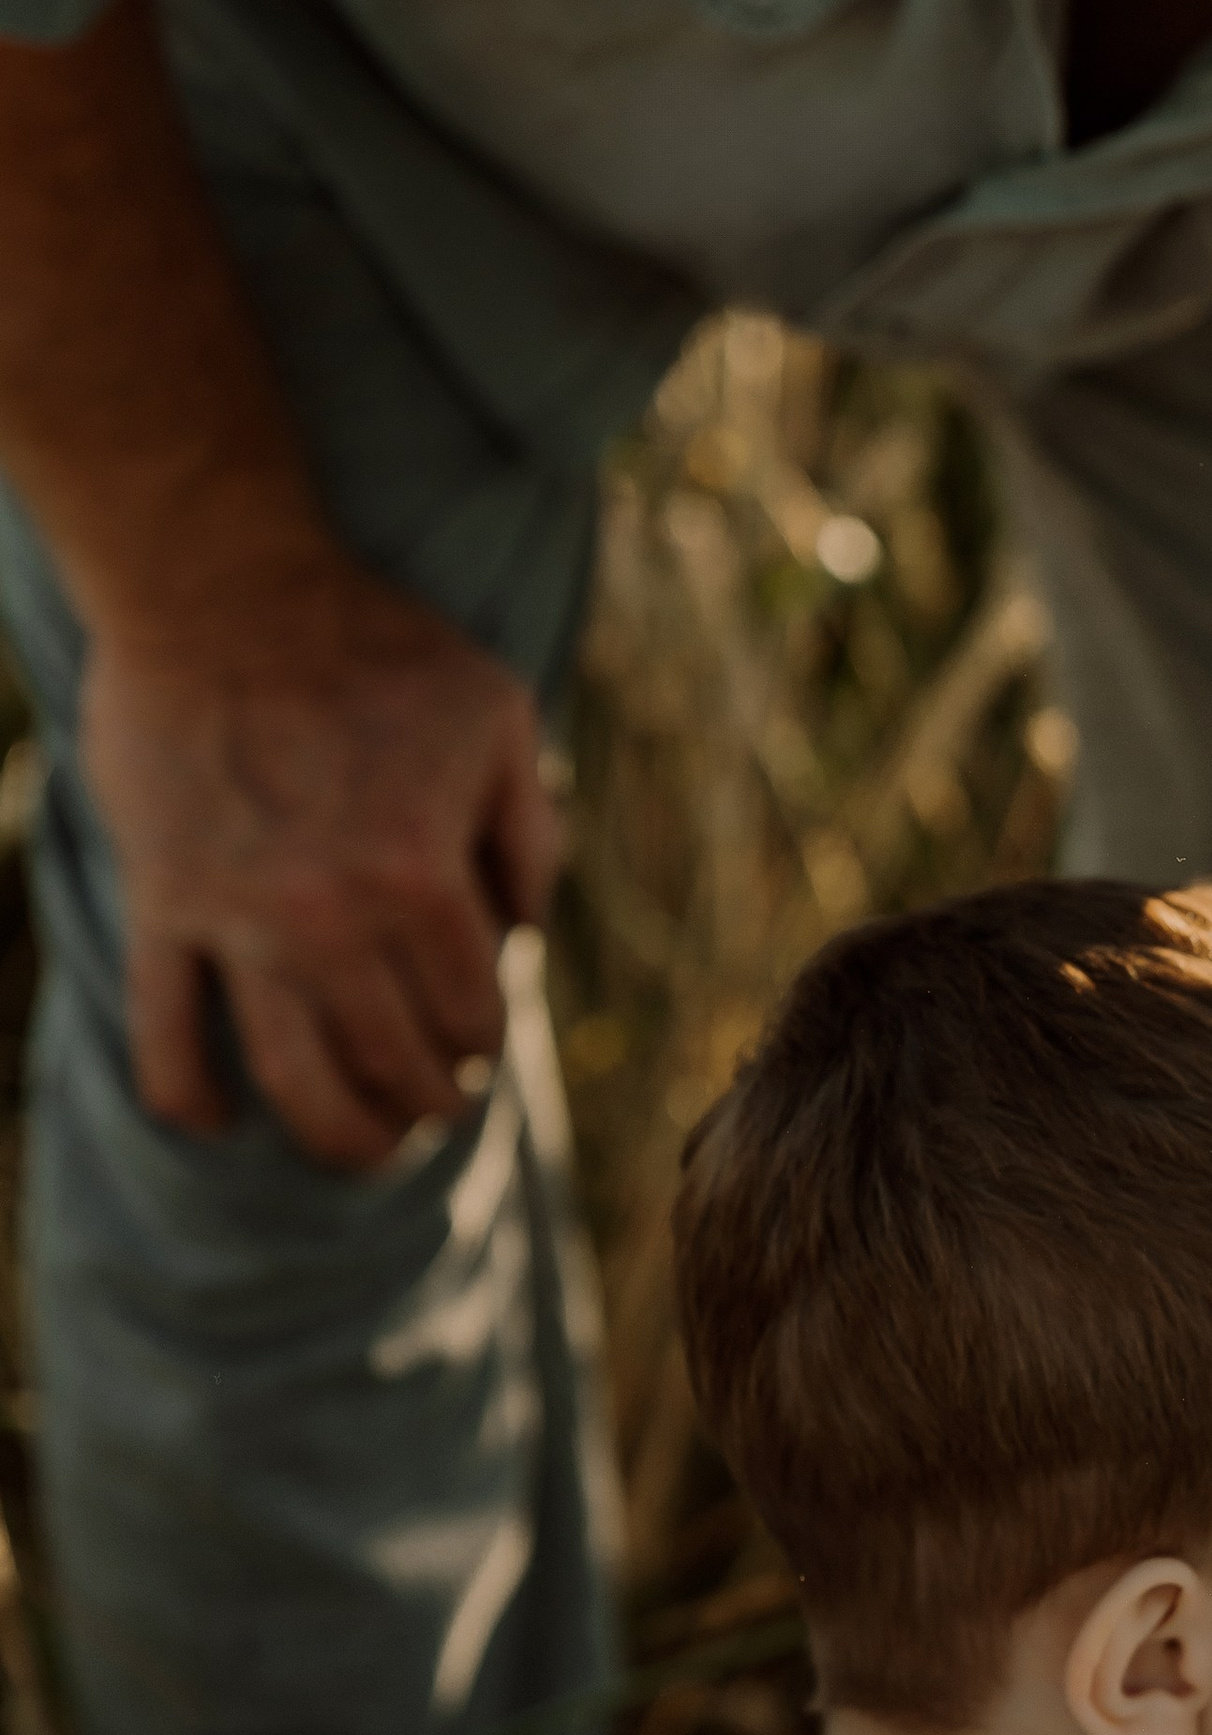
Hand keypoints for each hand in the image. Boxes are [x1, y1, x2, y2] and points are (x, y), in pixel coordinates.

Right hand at [80, 552, 557, 1169]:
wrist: (216, 586)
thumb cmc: (373, 643)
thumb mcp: (498, 714)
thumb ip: (528, 829)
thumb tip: (525, 930)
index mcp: (419, 875)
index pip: (471, 1013)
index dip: (485, 1041)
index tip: (481, 1046)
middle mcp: (326, 917)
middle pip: (389, 1063)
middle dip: (426, 1100)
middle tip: (436, 1104)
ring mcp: (233, 920)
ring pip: (288, 1078)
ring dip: (337, 1135)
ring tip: (366, 1148)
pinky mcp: (160, 907)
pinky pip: (163, 1033)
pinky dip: (191, 1097)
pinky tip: (222, 1124)